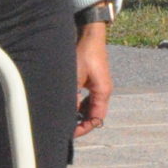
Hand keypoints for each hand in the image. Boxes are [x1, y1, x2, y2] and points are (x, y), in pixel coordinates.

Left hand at [74, 22, 112, 137]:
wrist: (89, 34)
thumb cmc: (83, 53)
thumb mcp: (74, 77)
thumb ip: (71, 97)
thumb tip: (64, 114)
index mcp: (103, 92)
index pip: (96, 119)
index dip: (84, 128)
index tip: (70, 133)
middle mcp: (103, 90)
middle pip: (94, 114)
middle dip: (80, 122)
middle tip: (65, 127)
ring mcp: (99, 85)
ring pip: (89, 106)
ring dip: (78, 112)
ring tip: (64, 115)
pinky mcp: (93, 79)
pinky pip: (87, 97)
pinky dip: (78, 102)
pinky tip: (67, 101)